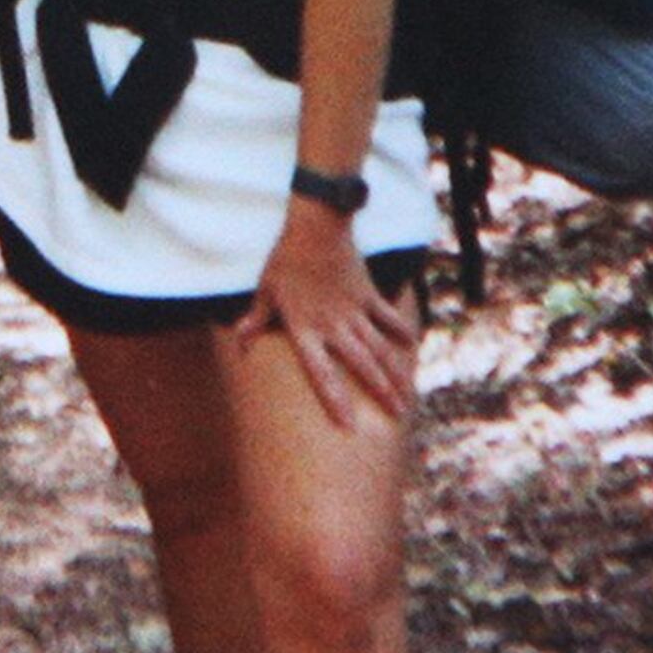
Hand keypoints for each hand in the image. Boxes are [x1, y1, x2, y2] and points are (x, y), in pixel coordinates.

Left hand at [232, 199, 417, 430]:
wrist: (316, 225)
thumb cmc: (286, 260)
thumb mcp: (266, 291)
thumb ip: (257, 321)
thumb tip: (240, 346)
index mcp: (306, 329)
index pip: (321, 373)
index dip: (335, 400)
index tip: (350, 426)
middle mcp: (334, 325)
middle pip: (362, 365)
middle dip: (381, 393)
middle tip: (398, 417)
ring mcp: (355, 311)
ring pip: (380, 348)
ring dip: (396, 372)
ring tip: (409, 396)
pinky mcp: (368, 294)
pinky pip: (388, 317)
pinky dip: (401, 331)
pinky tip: (412, 346)